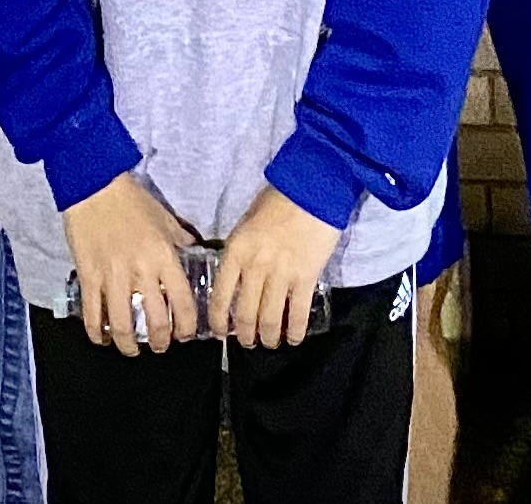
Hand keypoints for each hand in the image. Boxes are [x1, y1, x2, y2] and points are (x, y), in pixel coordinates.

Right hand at [63, 175, 196, 356]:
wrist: (94, 186)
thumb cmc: (132, 201)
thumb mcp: (165, 218)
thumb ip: (181, 239)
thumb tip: (195, 252)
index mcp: (163, 257)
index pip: (182, 303)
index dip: (186, 327)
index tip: (184, 335)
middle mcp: (141, 271)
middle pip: (155, 322)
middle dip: (161, 342)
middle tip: (161, 346)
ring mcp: (113, 277)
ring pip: (122, 326)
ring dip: (129, 345)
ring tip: (132, 349)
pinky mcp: (89, 277)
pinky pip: (92, 315)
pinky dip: (97, 333)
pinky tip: (102, 339)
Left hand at [210, 186, 339, 349]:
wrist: (311, 189)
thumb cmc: (277, 201)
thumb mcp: (247, 223)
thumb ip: (241, 251)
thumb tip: (237, 278)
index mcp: (236, 251)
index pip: (220, 296)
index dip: (219, 321)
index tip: (221, 333)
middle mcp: (255, 267)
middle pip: (245, 314)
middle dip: (245, 335)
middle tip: (248, 342)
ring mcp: (281, 274)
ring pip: (270, 320)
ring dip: (269, 338)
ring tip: (270, 342)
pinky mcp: (306, 277)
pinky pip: (297, 314)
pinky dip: (295, 332)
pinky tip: (294, 338)